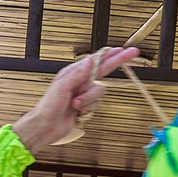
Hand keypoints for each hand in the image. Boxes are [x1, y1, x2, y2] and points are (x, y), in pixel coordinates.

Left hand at [13, 46, 140, 152]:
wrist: (45, 127)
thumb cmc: (48, 107)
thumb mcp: (62, 87)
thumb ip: (78, 74)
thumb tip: (90, 60)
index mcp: (73, 72)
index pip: (96, 60)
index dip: (110, 54)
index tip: (123, 49)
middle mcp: (80, 81)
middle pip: (104, 70)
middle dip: (117, 62)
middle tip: (132, 53)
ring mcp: (84, 94)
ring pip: (100, 92)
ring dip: (89, 99)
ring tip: (75, 104)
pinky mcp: (86, 106)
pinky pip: (96, 104)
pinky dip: (88, 109)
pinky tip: (77, 112)